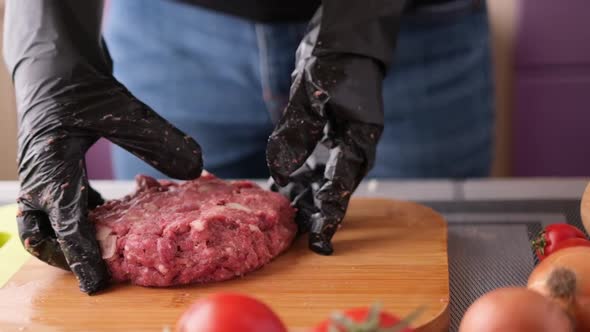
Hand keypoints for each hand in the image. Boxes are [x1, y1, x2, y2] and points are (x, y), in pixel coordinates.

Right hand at [5, 0, 201, 293]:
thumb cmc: (79, 82)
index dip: (82, 255)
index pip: (66, 223)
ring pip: (45, 221)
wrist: (52, 60)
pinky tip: (108, 213)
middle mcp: (41, 176)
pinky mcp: (53, 167)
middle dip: (62, 256)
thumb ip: (157, 139)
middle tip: (94, 270)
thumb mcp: (122, 109)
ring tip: (103, 248)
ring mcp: (42, 173)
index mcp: (52, 167)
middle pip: (40, 234)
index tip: (97, 281)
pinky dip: (79, 214)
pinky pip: (60, 202)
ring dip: (69, 237)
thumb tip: (195, 168)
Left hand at [266, 5, 398, 254]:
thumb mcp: (310, 96)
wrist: (343, 43)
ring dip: (306, 198)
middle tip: (303, 239)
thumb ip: (296, 133)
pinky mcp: (329, 138)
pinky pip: (314, 165)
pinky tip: (280, 188)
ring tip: (287, 218)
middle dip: (318, 213)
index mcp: (359, 139)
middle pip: (335, 188)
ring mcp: (342, 144)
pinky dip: (298, 178)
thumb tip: (279, 169)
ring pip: (324, 180)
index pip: (343, 183)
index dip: (330, 212)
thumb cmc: (334, 63)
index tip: (320, 238)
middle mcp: (354, 146)